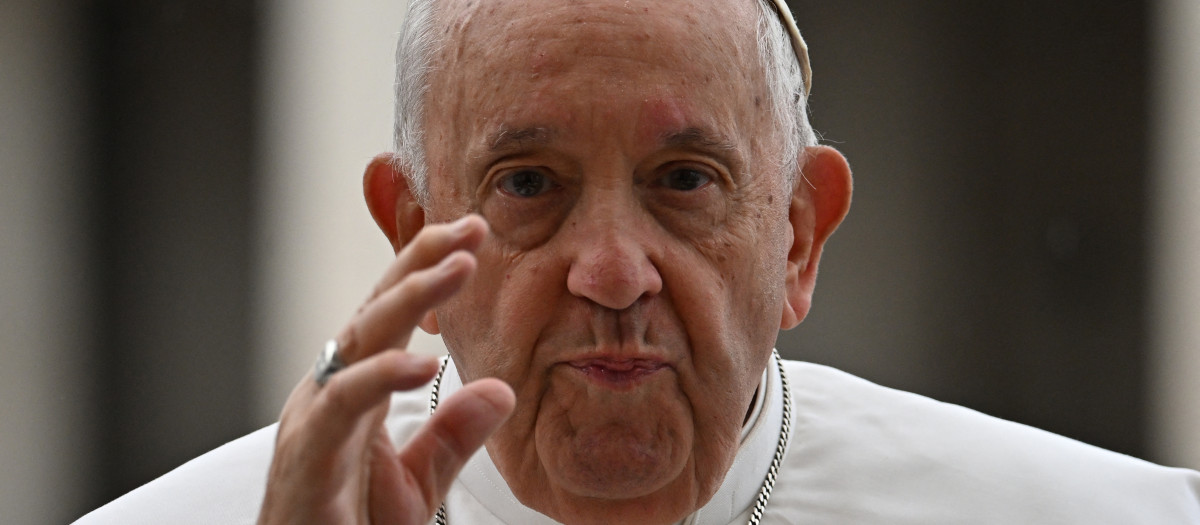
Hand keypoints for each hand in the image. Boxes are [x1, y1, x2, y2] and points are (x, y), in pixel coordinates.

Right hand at [258, 215, 515, 524]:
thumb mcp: (418, 483)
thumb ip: (452, 435)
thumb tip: (500, 391)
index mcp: (355, 392)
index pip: (392, 316)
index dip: (427, 271)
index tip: (472, 236)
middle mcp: (330, 394)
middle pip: (375, 311)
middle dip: (420, 263)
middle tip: (468, 230)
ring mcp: (314, 421)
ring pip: (359, 341)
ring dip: (409, 299)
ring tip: (456, 269)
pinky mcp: (307, 456)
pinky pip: (342, 405)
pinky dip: (379, 377)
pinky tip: (421, 362)